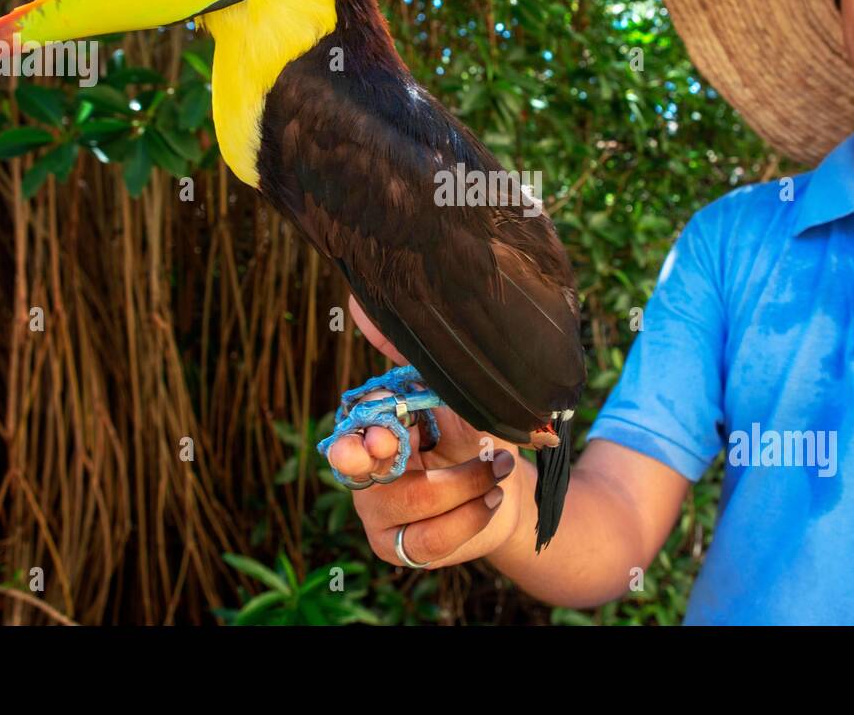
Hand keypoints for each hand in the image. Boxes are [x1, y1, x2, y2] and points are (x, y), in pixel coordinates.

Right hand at [327, 295, 522, 567]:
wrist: (505, 484)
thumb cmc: (473, 430)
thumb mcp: (451, 391)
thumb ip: (408, 354)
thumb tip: (360, 305)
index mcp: (370, 430)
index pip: (348, 429)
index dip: (361, 434)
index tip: (385, 433)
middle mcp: (364, 473)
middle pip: (359, 472)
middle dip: (395, 462)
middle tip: (426, 448)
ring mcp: (379, 515)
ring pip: (407, 504)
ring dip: (462, 484)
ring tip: (497, 465)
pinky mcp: (403, 548)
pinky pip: (429, 541)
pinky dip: (468, 517)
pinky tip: (492, 496)